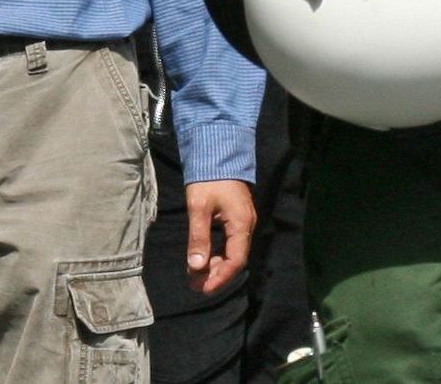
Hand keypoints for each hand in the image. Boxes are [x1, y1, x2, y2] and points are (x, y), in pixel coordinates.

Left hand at [185, 180, 254, 294]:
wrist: (218, 152)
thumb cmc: (208, 178)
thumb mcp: (199, 207)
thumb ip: (198, 237)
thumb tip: (196, 267)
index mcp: (241, 223)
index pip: (236, 260)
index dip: (221, 277)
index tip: (204, 289)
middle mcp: (246, 225)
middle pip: (234, 258)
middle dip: (215, 274)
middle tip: (194, 285)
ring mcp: (242, 221)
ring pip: (231, 251)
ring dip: (214, 264)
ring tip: (194, 275)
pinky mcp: (235, 217)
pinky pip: (228, 242)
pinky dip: (215, 252)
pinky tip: (202, 257)